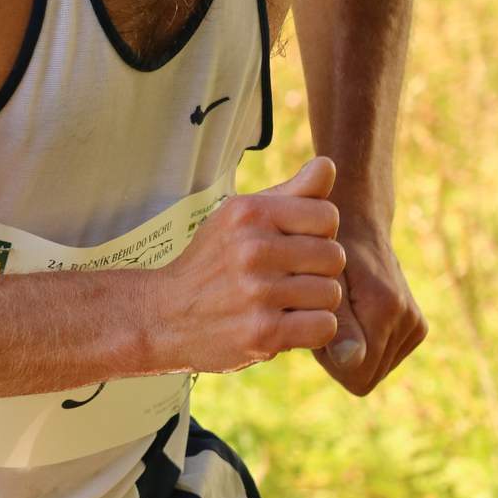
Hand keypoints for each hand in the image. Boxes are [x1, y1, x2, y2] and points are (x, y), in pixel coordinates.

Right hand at [159, 155, 346, 374]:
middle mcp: (253, 249)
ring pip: (331, 293)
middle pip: (333, 256)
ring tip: (287, 303)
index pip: (327, 215)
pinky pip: (325, 326)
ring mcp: (258, 293)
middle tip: (291, 279)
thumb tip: (328, 164)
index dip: (320, 234)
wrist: (164, 315)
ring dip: (316, 303)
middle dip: (319, 271)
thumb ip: (290, 193)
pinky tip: (290, 325)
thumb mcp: (239, 217)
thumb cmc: (212, 262)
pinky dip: (314, 329)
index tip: (296, 247)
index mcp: (250, 213)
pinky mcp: (264, 333)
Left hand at [316, 212, 427, 395]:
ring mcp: (416, 325)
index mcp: (385, 309)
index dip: (330, 361)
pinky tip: (355, 314)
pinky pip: (385, 358)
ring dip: (351, 349)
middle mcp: (408, 320)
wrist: (357, 224)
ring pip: (375, 370)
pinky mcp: (418, 327)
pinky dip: (366, 343)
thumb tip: (351, 361)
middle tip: (326, 318)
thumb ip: (338, 324)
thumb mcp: (322, 282)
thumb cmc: (326, 254)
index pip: (356, 377)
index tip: (319, 326)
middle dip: (340, 357)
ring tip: (341, 312)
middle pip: (366, 377)